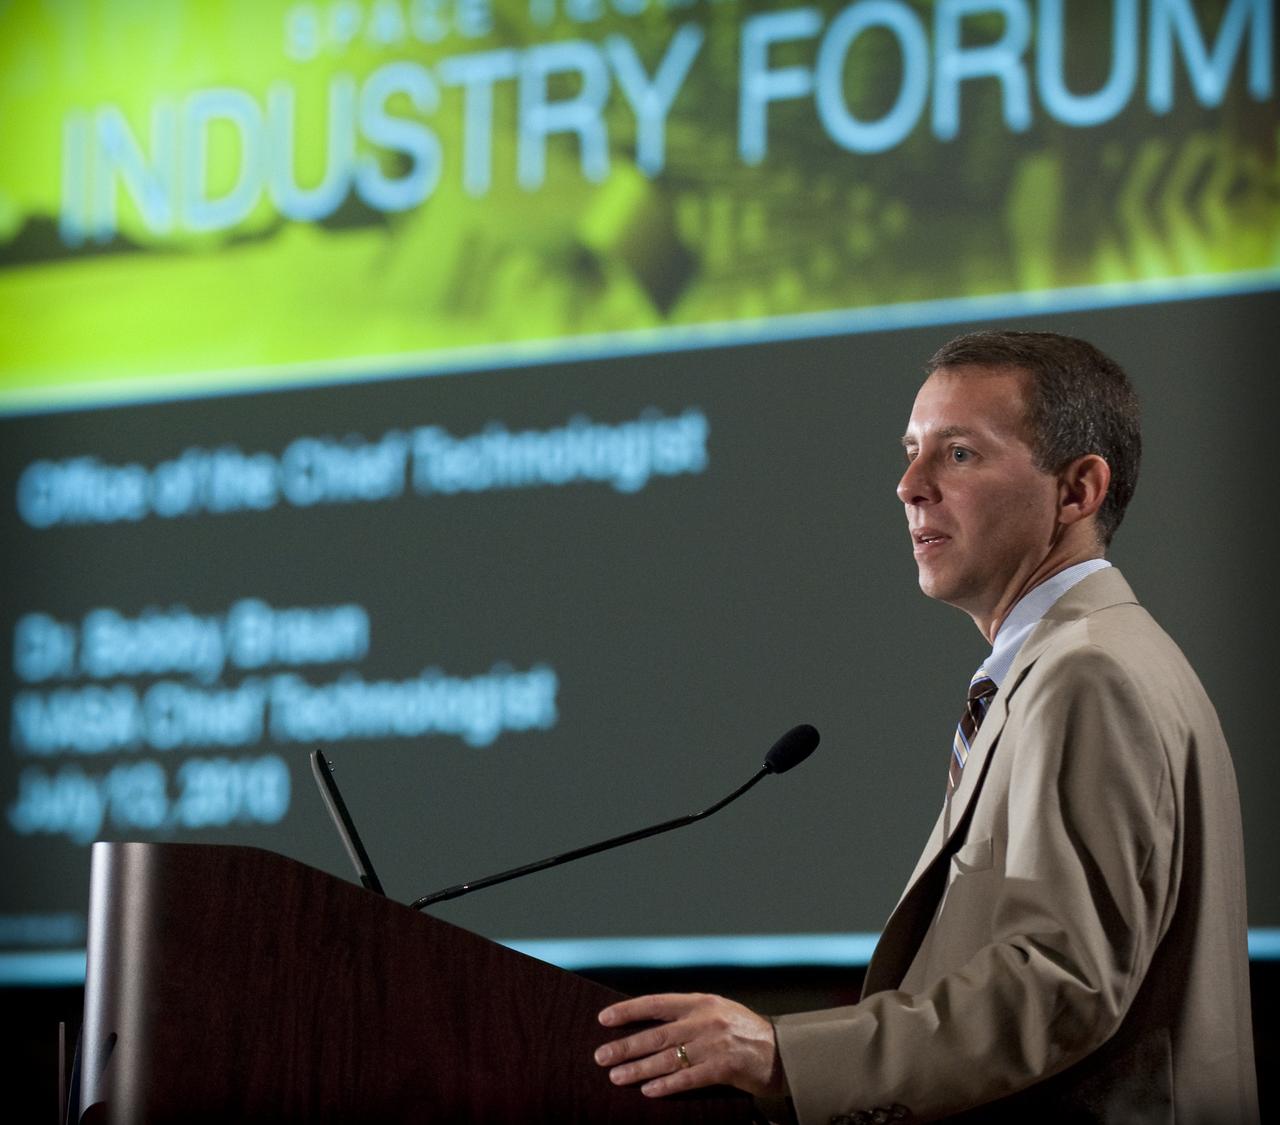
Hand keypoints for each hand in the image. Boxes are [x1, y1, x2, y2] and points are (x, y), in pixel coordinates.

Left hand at [594, 992, 784, 1097]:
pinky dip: (667, 1085)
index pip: (656, 1003)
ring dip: (639, 1069)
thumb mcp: (717, 1011)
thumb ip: (688, 1016)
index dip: (628, 1010)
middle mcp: (705, 1019)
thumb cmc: (744, 1032)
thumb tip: (649, 1025)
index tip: (604, 1019)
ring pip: (667, 1058)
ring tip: (616, 1076)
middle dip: (625, 1046)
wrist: (782, 1051)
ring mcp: (715, 1043)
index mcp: (701, 1001)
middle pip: (656, 1034)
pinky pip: (688, 1078)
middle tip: (600, 1056)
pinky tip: (649, 1091)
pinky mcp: (725, 1068)